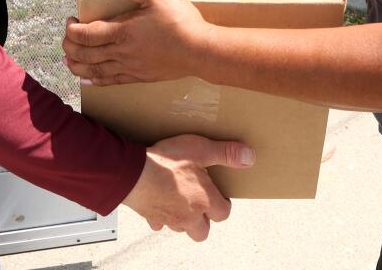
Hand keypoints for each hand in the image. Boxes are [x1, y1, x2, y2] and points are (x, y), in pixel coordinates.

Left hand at [63, 0, 212, 84]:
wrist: (200, 51)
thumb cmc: (179, 21)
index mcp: (121, 31)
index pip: (85, 34)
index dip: (71, 30)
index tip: (70, 20)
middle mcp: (120, 52)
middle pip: (84, 54)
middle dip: (69, 46)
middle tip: (67, 37)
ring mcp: (129, 67)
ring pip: (94, 70)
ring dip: (76, 65)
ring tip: (68, 61)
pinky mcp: (139, 76)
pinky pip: (110, 81)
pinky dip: (94, 80)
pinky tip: (87, 80)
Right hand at [122, 134, 254, 240]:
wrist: (132, 173)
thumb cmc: (167, 161)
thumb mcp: (200, 149)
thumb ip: (225, 153)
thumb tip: (249, 157)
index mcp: (204, 201)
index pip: (223, 214)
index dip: (223, 205)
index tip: (219, 194)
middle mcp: (188, 216)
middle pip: (203, 232)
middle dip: (205, 221)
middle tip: (201, 203)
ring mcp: (169, 219)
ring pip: (182, 229)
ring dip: (184, 219)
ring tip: (181, 201)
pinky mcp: (151, 217)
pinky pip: (160, 224)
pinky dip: (162, 216)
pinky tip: (160, 202)